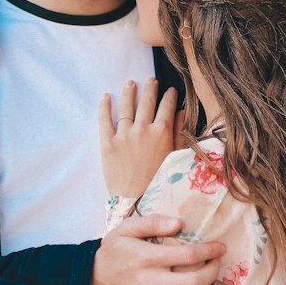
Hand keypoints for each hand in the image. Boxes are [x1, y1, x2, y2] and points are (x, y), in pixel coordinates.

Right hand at [89, 214, 225, 284]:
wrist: (88, 281)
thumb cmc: (111, 252)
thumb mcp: (126, 228)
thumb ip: (153, 222)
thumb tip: (179, 223)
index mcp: (146, 257)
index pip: (187, 255)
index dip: (209, 251)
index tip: (220, 247)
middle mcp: (148, 282)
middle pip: (193, 282)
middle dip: (213, 271)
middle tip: (217, 263)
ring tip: (207, 282)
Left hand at [99, 78, 180, 198]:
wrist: (136, 203)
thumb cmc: (160, 184)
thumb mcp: (176, 158)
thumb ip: (179, 134)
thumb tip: (181, 113)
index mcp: (161, 133)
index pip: (167, 106)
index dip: (169, 96)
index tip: (170, 90)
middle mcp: (142, 130)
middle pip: (147, 102)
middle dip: (150, 88)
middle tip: (151, 80)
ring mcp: (123, 135)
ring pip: (126, 106)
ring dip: (129, 92)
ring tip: (130, 83)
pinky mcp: (107, 144)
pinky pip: (104, 120)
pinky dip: (104, 107)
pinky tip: (105, 96)